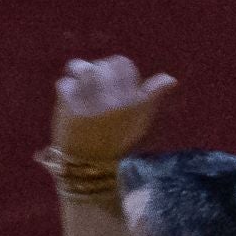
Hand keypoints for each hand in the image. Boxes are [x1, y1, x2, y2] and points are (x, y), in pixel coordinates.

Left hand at [53, 55, 176, 164]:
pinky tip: (70, 108)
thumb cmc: (119, 146)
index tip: (111, 88)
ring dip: (78, 76)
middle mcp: (114, 98)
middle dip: (96, 74)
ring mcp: (90, 99)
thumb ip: (152, 97)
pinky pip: (65, 84)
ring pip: (82, 69)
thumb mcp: (141, 124)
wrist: (92, 171)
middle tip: (93, 93)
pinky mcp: (70, 104)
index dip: (114, 72)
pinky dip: (65, 93)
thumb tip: (170, 79)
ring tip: (79, 92)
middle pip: (101, 65)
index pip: (122, 64)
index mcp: (133, 100)